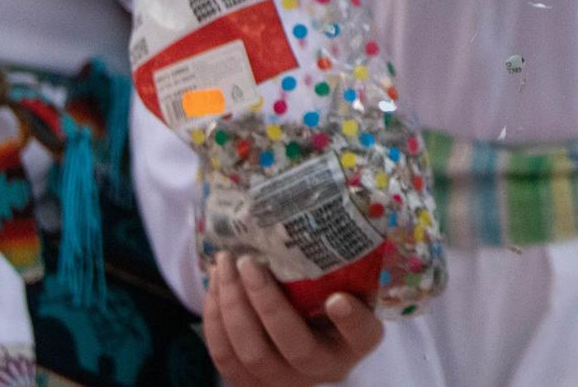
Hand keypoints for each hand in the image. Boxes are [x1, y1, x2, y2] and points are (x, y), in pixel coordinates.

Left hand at [202, 254, 382, 386]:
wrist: (308, 332)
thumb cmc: (330, 293)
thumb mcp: (349, 280)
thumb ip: (343, 262)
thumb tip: (324, 209)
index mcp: (356, 341)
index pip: (361, 335)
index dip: (350, 322)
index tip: (337, 299)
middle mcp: (323, 367)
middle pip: (293, 345)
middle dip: (265, 303)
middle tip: (248, 262)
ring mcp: (285, 380)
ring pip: (252, 354)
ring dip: (232, 307)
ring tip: (224, 265)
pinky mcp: (251, 382)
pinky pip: (225, 358)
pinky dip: (215, 320)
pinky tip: (216, 286)